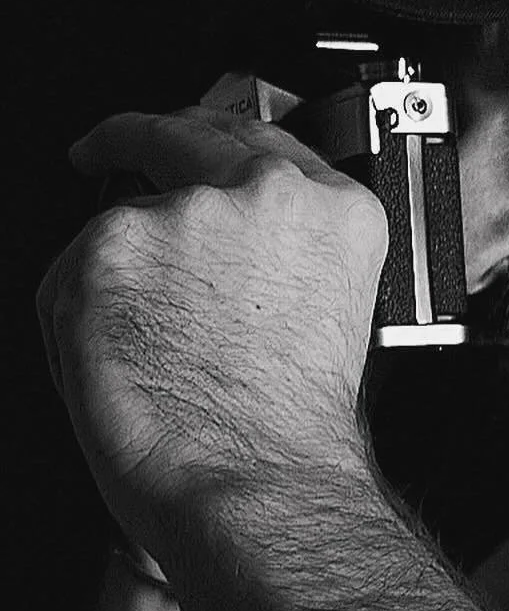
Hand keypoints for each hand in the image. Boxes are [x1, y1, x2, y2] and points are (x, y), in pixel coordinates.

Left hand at [36, 107, 387, 558]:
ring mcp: (184, 214)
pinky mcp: (111, 246)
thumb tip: (218, 256)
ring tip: (153, 362)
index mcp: (334, 215)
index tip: (185, 132)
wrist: (257, 478)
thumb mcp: (327, 315)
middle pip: (185, 137)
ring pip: (125, 221)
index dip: (216, 134)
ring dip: (122, 278)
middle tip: (106, 152)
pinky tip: (121, 366)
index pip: (268, 142)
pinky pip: (71, 271)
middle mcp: (263, 195)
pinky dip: (79, 318)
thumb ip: (281, 257)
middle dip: (139, 139)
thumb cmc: (293, 429)